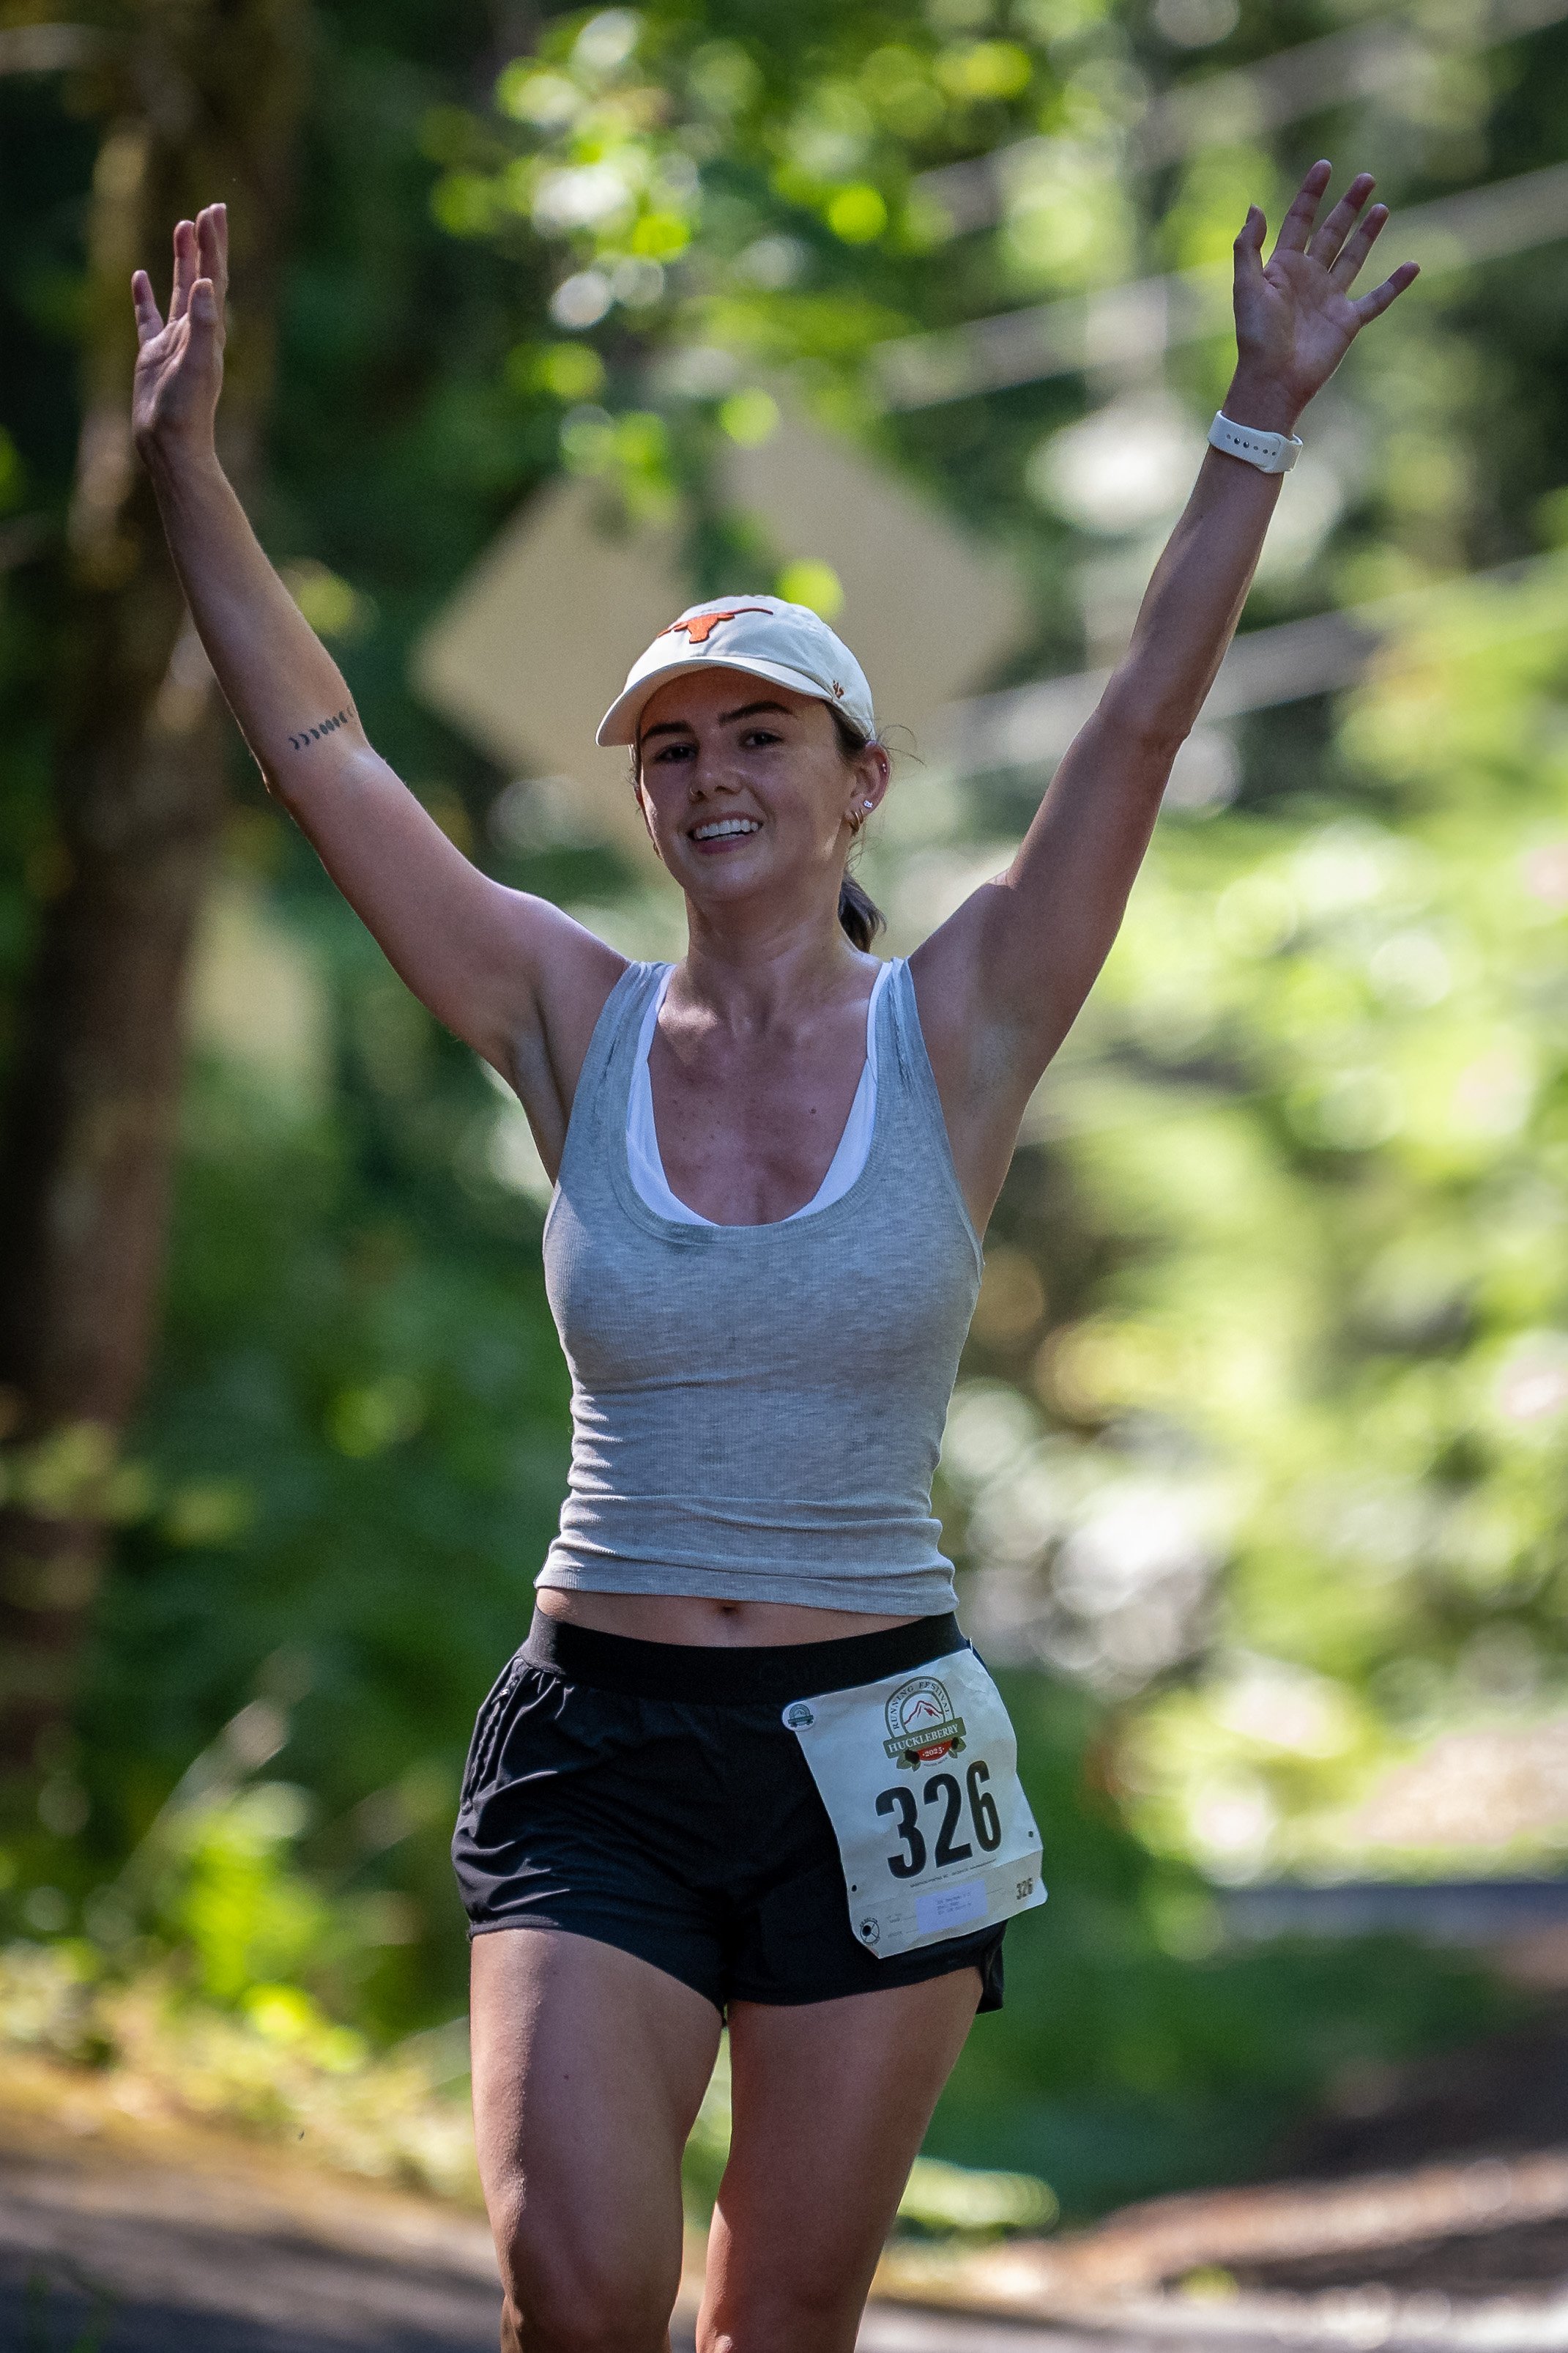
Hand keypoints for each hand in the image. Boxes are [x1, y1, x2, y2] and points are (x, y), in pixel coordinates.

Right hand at [131, 205, 227, 463]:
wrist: (170, 443)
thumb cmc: (185, 409)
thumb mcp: (197, 364)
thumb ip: (204, 325)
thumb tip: (208, 285)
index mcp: (209, 330)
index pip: (214, 277)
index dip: (214, 244)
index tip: (213, 212)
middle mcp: (195, 332)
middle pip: (202, 277)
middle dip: (205, 244)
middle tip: (207, 211)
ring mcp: (173, 342)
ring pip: (178, 290)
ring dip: (181, 260)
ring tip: (182, 228)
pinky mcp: (153, 355)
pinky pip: (148, 317)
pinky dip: (145, 296)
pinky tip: (141, 278)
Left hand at [1226, 163, 1416, 434]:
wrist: (1272, 380)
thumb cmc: (1255, 337)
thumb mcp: (1246, 287)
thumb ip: (1248, 247)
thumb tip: (1256, 206)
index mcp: (1284, 267)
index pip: (1300, 220)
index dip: (1311, 193)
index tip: (1325, 166)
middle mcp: (1309, 278)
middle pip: (1333, 232)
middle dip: (1348, 205)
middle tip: (1367, 178)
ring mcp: (1330, 299)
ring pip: (1354, 257)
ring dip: (1368, 233)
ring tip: (1382, 207)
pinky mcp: (1347, 322)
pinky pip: (1377, 300)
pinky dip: (1395, 285)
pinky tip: (1413, 266)